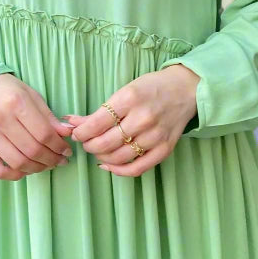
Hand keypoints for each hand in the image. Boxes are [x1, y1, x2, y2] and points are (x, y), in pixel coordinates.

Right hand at [0, 74, 74, 179]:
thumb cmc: (9, 91)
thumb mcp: (32, 96)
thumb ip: (49, 116)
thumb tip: (67, 133)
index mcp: (16, 102)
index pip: (44, 133)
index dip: (59, 146)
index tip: (66, 151)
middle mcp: (0, 119)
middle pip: (32, 150)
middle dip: (51, 159)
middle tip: (59, 160)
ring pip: (18, 162)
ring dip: (37, 168)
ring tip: (46, 165)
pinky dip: (15, 175)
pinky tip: (25, 170)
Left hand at [63, 64, 199, 176]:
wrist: (185, 89)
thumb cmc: (151, 87)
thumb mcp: (124, 91)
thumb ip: (100, 111)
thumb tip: (72, 123)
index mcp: (130, 99)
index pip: (96, 123)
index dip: (81, 133)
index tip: (76, 133)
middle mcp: (142, 118)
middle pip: (105, 143)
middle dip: (88, 146)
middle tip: (86, 143)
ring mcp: (155, 136)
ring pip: (118, 157)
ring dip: (101, 157)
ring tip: (97, 151)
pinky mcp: (164, 149)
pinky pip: (137, 168)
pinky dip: (118, 171)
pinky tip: (108, 165)